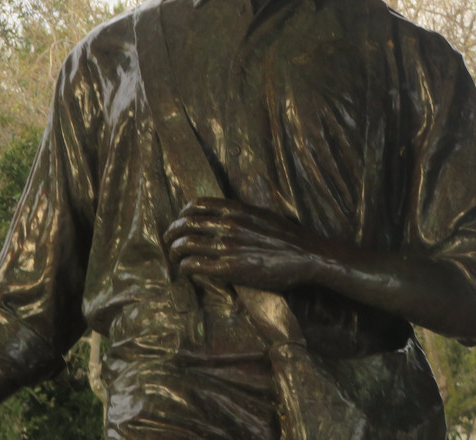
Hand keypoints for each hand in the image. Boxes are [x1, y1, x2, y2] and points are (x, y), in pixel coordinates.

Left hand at [163, 198, 328, 291]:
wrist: (307, 256)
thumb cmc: (288, 236)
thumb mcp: (263, 213)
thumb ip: (242, 212)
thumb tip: (228, 214)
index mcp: (235, 209)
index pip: (196, 205)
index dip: (183, 214)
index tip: (180, 221)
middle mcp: (227, 225)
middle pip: (186, 224)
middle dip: (172, 232)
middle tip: (169, 241)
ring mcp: (227, 247)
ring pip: (186, 245)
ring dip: (175, 251)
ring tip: (174, 257)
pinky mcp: (229, 269)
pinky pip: (196, 265)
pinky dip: (185, 267)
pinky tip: (186, 270)